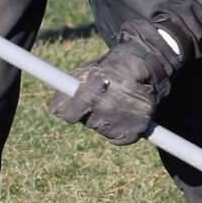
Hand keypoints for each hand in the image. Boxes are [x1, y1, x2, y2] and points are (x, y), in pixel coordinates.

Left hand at [48, 19, 187, 144]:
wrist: (147, 63)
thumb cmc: (110, 68)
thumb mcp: (86, 72)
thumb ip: (67, 90)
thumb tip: (54, 111)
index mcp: (90, 92)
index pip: (69, 116)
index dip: (72, 111)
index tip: (77, 106)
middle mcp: (106, 108)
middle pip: (89, 123)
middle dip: (92, 113)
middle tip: (105, 98)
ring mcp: (122, 120)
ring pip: (103, 130)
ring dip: (107, 121)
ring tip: (119, 102)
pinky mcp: (136, 130)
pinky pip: (118, 139)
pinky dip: (120, 130)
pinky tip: (126, 114)